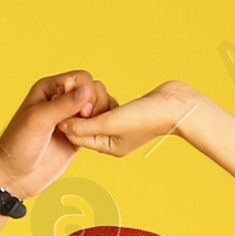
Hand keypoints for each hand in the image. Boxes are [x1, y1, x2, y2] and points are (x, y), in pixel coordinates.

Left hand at [0, 72, 117, 201]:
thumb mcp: (38, 120)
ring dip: (96, 118)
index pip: (80, 79)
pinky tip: (89, 139)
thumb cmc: (17, 146)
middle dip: (93, 104)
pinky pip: (94, 127)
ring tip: (84, 132)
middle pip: (92, 91)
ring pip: (95, 108)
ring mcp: (70, 119)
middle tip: (84, 120)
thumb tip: (87, 90)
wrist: (13, 177)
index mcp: (49, 89)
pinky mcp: (76, 137)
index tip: (81, 110)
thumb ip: (63, 104)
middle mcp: (61, 101)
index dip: (86, 92)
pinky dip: (97, 131)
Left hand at [59, 78, 198, 159]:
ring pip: (96, 115)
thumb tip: (64, 125)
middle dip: (76, 111)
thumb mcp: (111, 123)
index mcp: (108, 147)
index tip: (56, 101)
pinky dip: (101, 100)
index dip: (67, 119)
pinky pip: (107, 108)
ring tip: (78, 89)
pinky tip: (95, 89)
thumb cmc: (147, 118)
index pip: (78, 135)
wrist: (177, 105)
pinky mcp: (128, 114)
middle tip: (64, 91)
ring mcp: (121, 127)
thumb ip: (86, 125)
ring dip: (88, 103)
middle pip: (85, 125)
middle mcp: (112, 140)